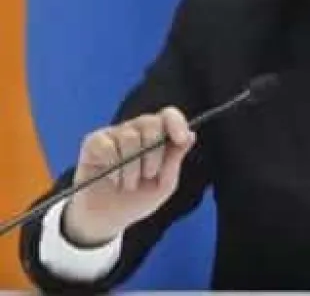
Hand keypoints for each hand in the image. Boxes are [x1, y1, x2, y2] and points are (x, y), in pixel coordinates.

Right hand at [63, 107, 194, 245]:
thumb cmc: (138, 199)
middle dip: (153, 153)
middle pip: (151, 123)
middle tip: (148, 175)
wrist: (107, 218)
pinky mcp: (93, 142)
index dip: (176, 123)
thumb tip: (191, 135)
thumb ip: (175, 160)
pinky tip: (113, 179)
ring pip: (129, 137)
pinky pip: (106, 146)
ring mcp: (114, 134)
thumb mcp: (164, 185)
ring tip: (128, 184)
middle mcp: (136, 130)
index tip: (180, 139)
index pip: (168, 116)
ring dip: (132, 167)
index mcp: (157, 137)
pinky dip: (113, 168)